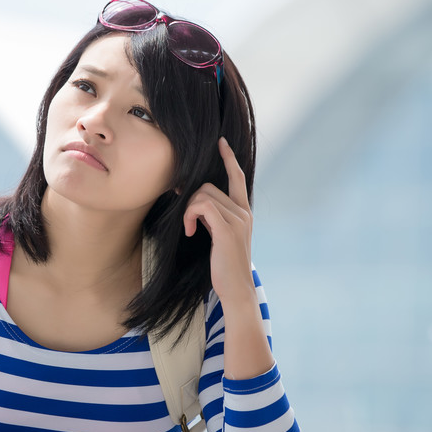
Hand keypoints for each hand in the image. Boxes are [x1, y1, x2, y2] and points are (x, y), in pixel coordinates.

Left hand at [183, 137, 255, 305]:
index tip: (221, 142)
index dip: (228, 158)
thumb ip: (215, 218)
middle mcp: (243, 212)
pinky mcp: (227, 229)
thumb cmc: (225, 266)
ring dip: (189, 210)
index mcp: (243, 212)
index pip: (237, 177)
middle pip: (209, 186)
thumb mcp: (221, 237)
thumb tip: (198, 204)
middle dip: (191, 199)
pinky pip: (202, 206)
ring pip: (203, 195)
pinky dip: (190, 215)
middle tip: (187, 219)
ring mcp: (238, 219)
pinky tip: (191, 232)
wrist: (236, 290)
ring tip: (191, 230)